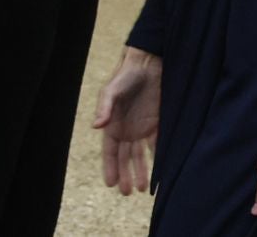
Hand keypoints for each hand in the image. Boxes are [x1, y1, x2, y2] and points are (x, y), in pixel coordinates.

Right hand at [94, 46, 160, 194]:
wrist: (149, 64)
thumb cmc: (126, 75)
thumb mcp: (112, 90)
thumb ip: (105, 108)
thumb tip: (96, 126)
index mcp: (112, 122)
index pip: (109, 150)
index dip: (109, 167)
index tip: (111, 184)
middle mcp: (126, 128)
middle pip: (124, 157)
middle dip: (125, 174)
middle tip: (128, 193)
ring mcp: (141, 127)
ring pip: (139, 155)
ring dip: (140, 171)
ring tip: (143, 188)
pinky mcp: (157, 125)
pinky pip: (157, 146)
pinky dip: (158, 159)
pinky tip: (160, 173)